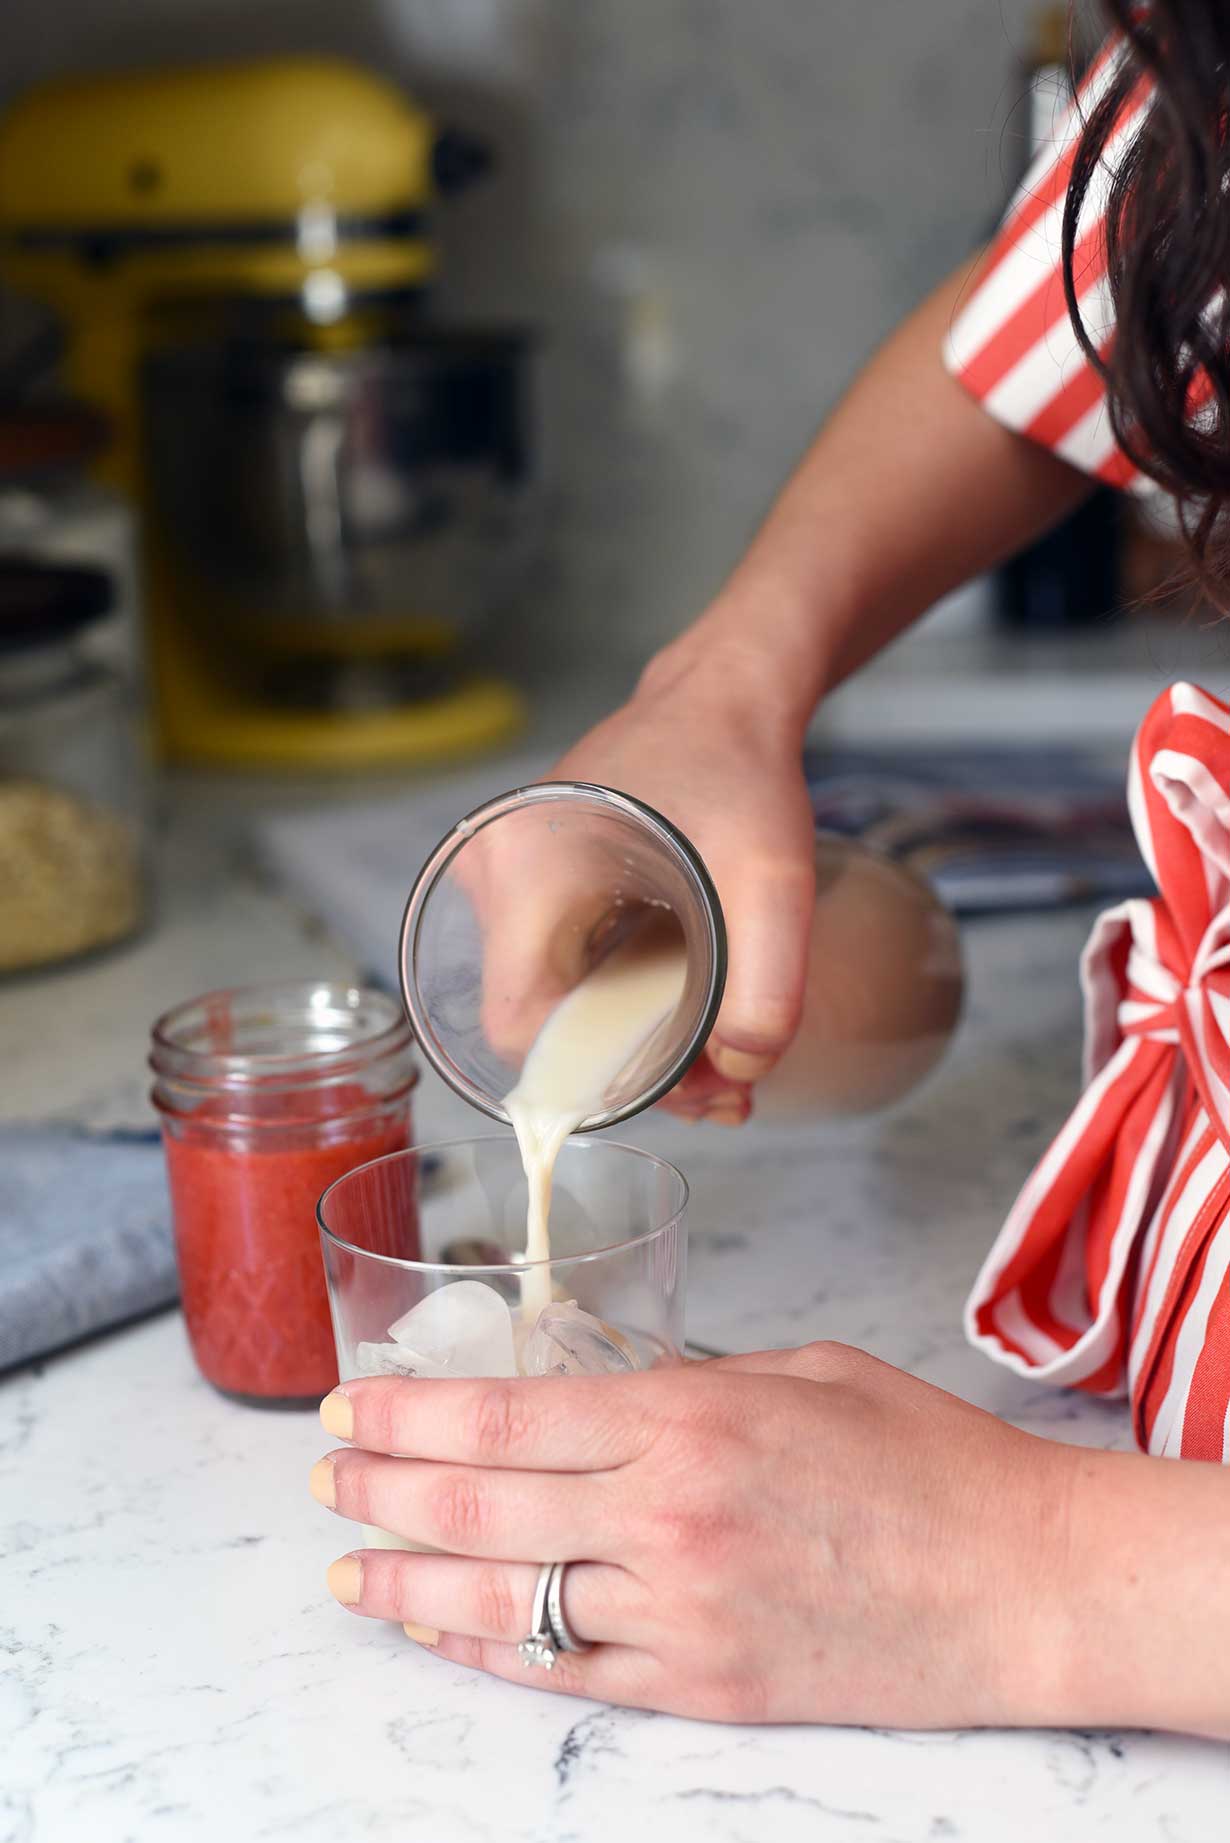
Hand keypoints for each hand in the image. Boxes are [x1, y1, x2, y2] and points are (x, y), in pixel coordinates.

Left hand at [309, 1342, 1075, 1726]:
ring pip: (503, 1597)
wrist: (1020, 1581)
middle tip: (327, 1472)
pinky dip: (487, 1649)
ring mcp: (679, 1616)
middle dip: (382, 1486)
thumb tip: (606, 1392)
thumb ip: (688, 1382)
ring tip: (347, 1566)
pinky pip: (565, 1673)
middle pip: (480, 1503)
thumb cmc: (924, 1462)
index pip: (504, 1417)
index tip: (352, 1405)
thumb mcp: (801, 1372)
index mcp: (688, 1421)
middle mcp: (666, 1519)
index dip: (410, 1412)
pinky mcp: (702, 1688)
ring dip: (407, 1579)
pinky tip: (437, 1628)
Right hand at [545, 627, 818, 1121]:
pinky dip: (621, 1002)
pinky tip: (691, 1018)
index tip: (678, 1087)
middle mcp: (493, 873)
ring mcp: (503, 873)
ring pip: (551, 998)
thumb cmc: (739, 767)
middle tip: (728, 1087)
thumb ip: (768, 988)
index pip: (521, 1025)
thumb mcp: (773, 881)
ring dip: (633, 1044)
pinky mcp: (526, 875)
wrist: (725, 696)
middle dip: (633, 1071)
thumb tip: (741, 1071)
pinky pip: (556, 962)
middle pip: (540, 1020)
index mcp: (526, 873)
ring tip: (724, 1061)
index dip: (595, 1078)